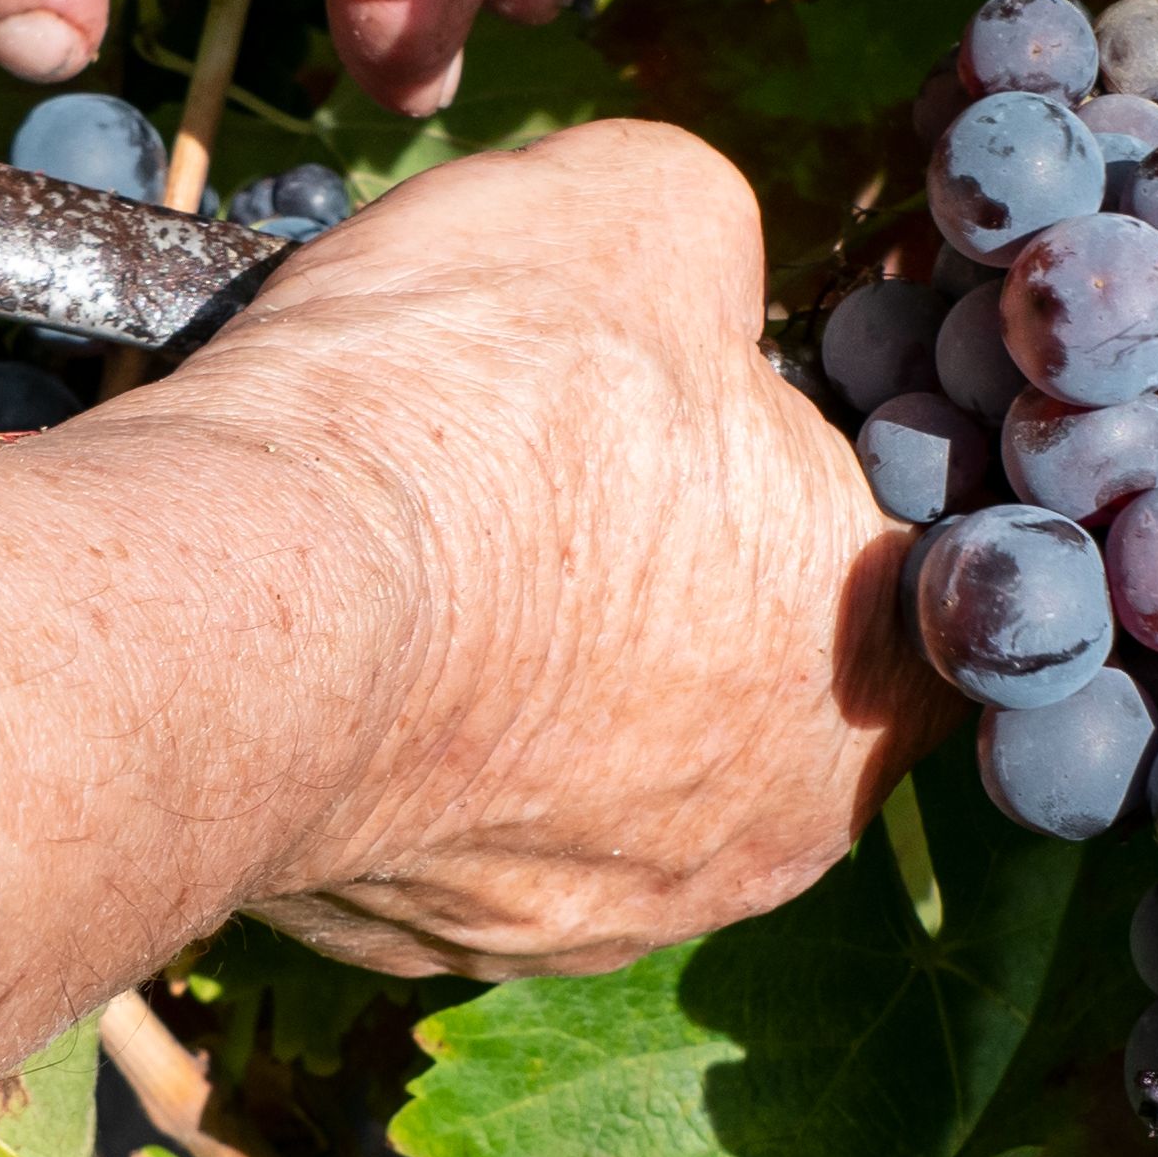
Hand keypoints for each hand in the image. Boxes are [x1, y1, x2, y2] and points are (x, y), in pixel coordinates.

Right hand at [140, 121, 947, 971]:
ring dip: (538, 657)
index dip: (820, 447)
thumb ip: (722, 253)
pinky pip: (458, 817)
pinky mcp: (434, 946)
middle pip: (749, 663)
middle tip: (556, 453)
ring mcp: (596, 919)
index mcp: (878, 669)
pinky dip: (423, 731)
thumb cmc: (478, 405)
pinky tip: (361, 631)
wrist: (241, 600)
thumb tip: (689, 282)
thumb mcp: (651, 211)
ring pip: (596, 755)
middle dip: (669, 561)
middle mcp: (769, 838)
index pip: (916, 559)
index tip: (713, 393)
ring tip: (436, 536)